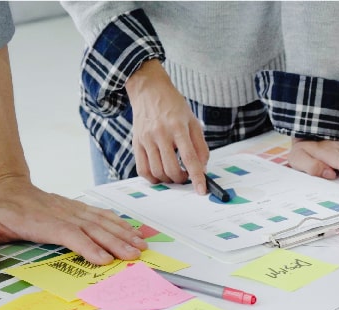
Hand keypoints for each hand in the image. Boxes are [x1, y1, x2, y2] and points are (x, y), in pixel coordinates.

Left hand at [0, 175, 147, 269]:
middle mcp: (62, 214)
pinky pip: (101, 215)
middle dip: (115, 242)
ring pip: (101, 221)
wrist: (5, 187)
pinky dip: (118, 223)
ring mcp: (72, 209)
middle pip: (93, 228)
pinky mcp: (77, 208)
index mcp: (42, 221)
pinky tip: (132, 230)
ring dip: (122, 233)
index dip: (87, 245)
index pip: (69, 233)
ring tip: (140, 245)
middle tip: (133, 255)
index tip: (104, 258)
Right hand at [125, 60, 209, 193]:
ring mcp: (146, 139)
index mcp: (178, 127)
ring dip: (168, 179)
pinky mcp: (136, 142)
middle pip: (171, 169)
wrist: (149, 90)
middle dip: (181, 179)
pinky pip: (142, 169)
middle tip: (186, 176)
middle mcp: (161, 133)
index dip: (197, 177)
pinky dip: (152, 178)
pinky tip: (160, 174)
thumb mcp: (193, 121)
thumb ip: (200, 146)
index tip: (201, 190)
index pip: (189, 158)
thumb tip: (202, 169)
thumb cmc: (173, 106)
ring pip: (157, 172)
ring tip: (174, 174)